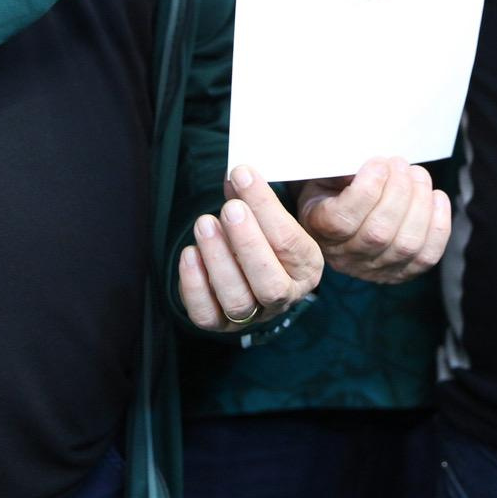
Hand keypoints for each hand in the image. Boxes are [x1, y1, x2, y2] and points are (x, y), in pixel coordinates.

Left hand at [178, 166, 323, 333]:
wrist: (253, 266)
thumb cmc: (265, 234)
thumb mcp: (271, 215)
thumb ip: (254, 198)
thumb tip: (236, 176)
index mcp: (306, 267)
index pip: (289, 242)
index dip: (265, 207)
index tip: (243, 175)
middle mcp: (285, 296)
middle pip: (270, 284)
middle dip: (248, 243)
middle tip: (230, 208)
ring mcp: (252, 314)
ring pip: (238, 301)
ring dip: (218, 260)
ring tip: (205, 224)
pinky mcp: (221, 323)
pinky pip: (206, 314)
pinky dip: (194, 285)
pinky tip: (190, 254)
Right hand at [296, 157, 451, 283]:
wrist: (339, 219)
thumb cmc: (334, 189)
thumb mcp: (326, 173)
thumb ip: (342, 169)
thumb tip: (373, 163)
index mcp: (319, 228)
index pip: (342, 219)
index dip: (367, 188)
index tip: (379, 163)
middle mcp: (345, 256)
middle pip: (379, 232)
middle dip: (399, 190)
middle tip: (401, 164)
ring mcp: (375, 269)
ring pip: (407, 244)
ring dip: (420, 203)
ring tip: (418, 176)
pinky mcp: (402, 273)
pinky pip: (427, 255)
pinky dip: (439, 224)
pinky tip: (436, 197)